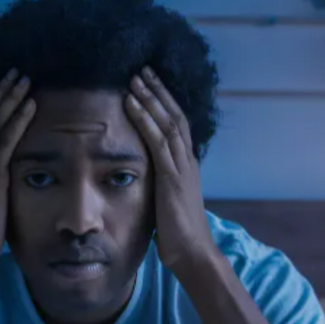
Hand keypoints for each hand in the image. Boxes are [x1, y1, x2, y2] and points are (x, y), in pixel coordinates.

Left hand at [125, 66, 218, 277]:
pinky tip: (131, 105)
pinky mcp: (172, 178)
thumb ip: (161, 181)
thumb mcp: (169, 199)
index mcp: (186, 164)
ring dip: (150, 98)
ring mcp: (182, 167)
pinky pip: (157, 141)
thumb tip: (147, 175)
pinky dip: (144, 120)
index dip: (164, 102)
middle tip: (141, 69)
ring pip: (167, 123)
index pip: (177, 124)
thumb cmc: (178, 232)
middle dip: (158, 91)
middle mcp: (187, 160)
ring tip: (134, 78)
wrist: (193, 254)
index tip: (149, 84)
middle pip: (174, 115)